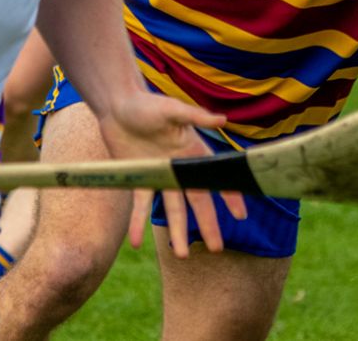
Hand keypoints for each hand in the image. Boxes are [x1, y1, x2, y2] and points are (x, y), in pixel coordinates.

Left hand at [97, 91, 246, 256]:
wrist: (116, 105)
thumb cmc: (147, 104)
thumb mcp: (172, 109)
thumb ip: (196, 116)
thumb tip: (223, 119)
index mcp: (192, 150)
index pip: (214, 176)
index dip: (229, 195)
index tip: (241, 215)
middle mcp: (179, 168)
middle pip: (196, 200)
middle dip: (207, 224)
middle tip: (216, 249)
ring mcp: (159, 176)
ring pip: (172, 209)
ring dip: (177, 231)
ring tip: (183, 255)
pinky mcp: (139, 179)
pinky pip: (141, 206)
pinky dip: (138, 223)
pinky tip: (135, 243)